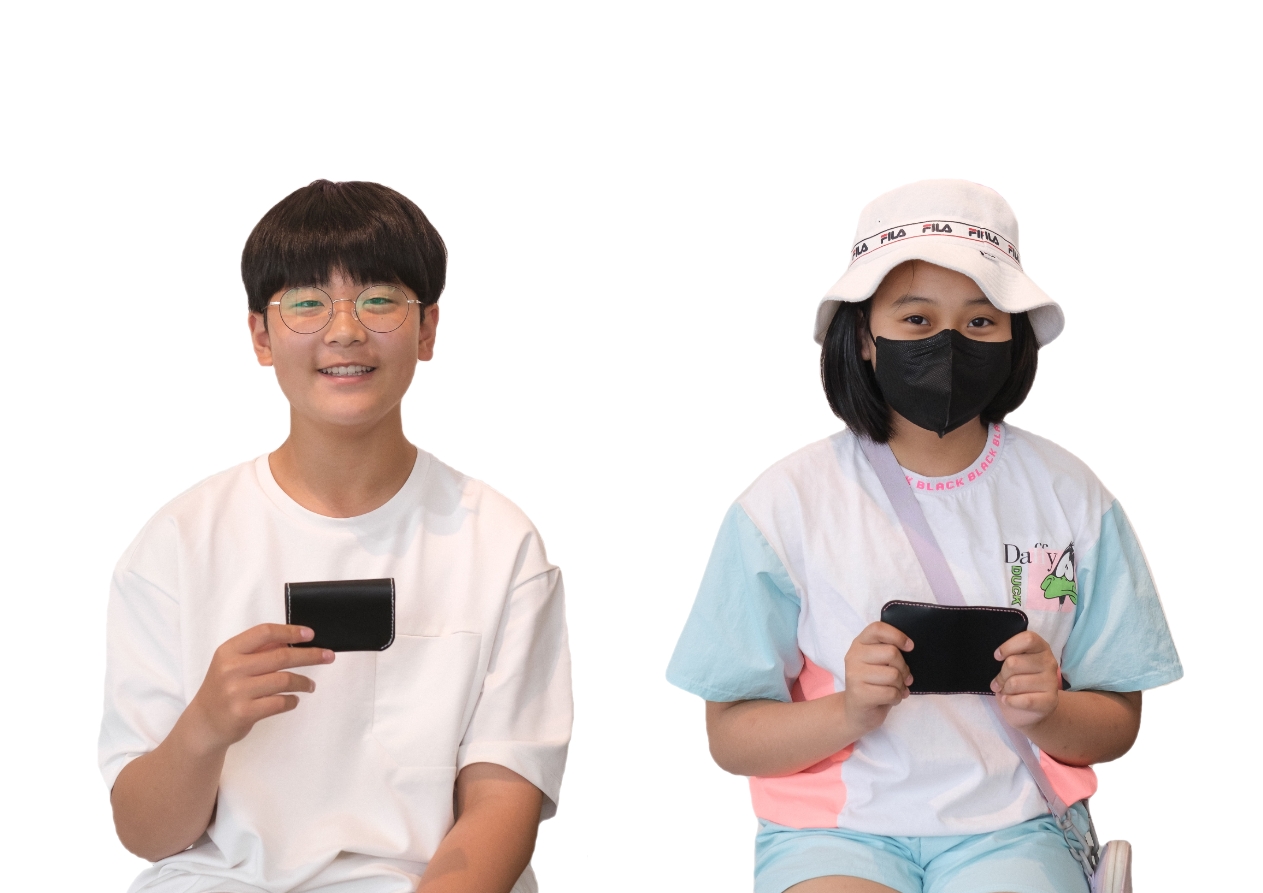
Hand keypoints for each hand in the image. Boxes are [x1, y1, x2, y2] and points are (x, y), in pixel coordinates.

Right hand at [185, 624, 333, 752]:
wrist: (203, 724)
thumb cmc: (223, 689)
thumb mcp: (231, 664)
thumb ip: (257, 651)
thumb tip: (293, 639)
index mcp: (228, 651)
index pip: (264, 633)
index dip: (290, 631)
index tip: (310, 634)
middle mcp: (231, 669)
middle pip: (281, 656)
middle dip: (310, 655)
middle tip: (328, 656)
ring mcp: (237, 692)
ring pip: (284, 679)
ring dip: (304, 682)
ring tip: (311, 685)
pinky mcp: (244, 712)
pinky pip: (280, 702)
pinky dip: (292, 700)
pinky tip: (293, 700)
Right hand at [842, 622, 913, 734]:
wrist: (856, 712)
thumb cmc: (873, 684)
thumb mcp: (878, 663)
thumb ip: (888, 652)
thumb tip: (910, 649)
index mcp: (860, 644)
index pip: (878, 629)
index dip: (897, 636)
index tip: (910, 647)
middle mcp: (853, 656)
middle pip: (891, 653)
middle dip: (904, 669)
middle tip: (904, 678)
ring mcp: (854, 675)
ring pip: (893, 675)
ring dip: (901, 686)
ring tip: (895, 689)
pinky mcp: (859, 694)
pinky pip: (890, 693)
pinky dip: (897, 698)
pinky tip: (890, 699)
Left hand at [991, 631, 1059, 730]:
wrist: (1029, 709)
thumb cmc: (1018, 679)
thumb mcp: (1014, 663)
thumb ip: (1009, 656)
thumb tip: (997, 657)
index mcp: (1040, 647)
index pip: (1027, 639)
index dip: (1008, 647)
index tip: (997, 657)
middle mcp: (1049, 662)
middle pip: (1013, 663)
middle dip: (1000, 675)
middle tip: (998, 682)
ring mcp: (1051, 682)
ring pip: (1015, 683)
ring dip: (1004, 689)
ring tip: (1005, 691)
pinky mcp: (1051, 700)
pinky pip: (1024, 700)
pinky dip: (1010, 701)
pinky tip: (1008, 700)